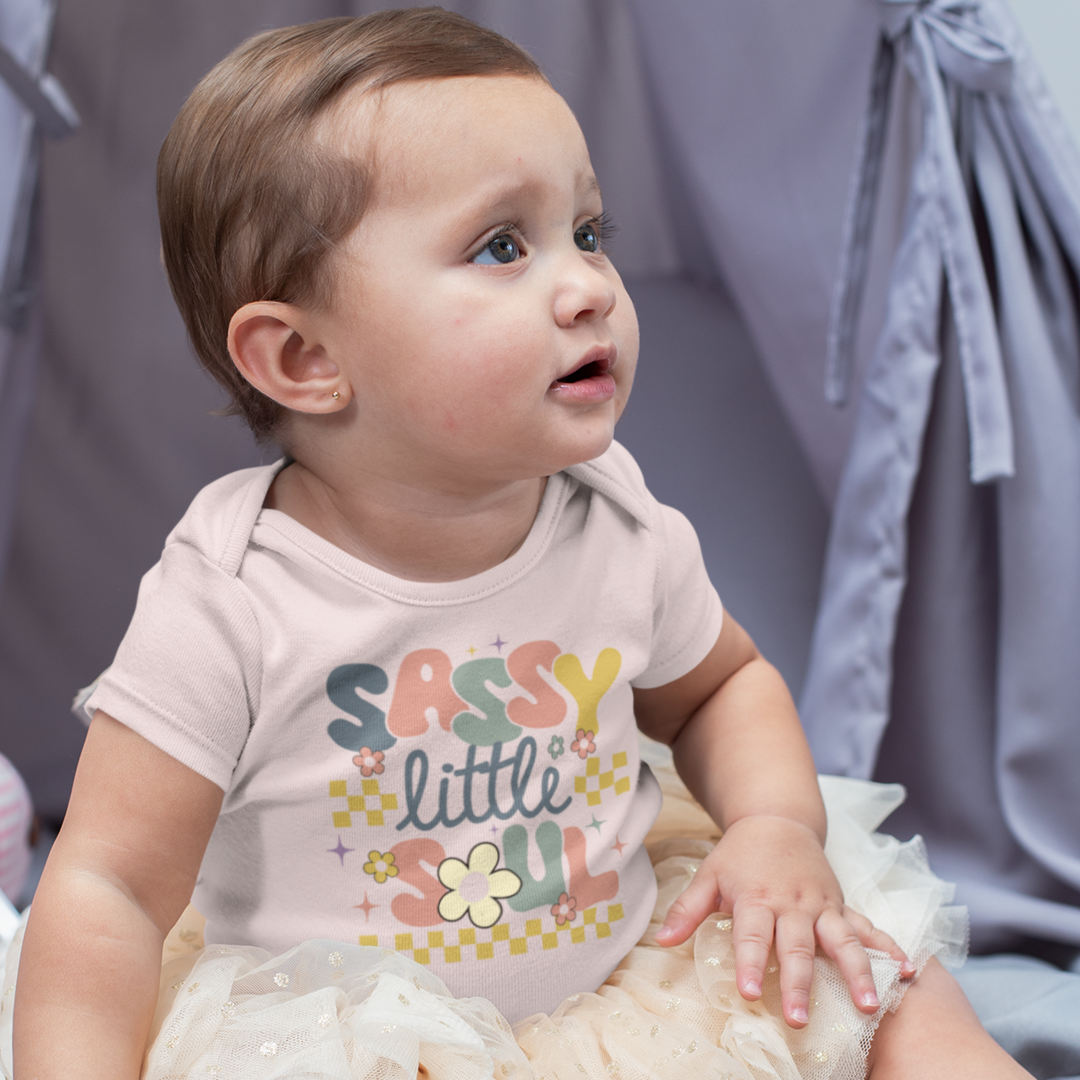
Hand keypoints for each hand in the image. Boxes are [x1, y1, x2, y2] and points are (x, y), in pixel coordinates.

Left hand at [652, 814, 913, 1026]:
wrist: (777, 819)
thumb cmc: (740, 854)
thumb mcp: (709, 875)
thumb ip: (688, 909)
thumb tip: (662, 941)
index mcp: (758, 898)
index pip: (753, 935)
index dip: (751, 963)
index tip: (751, 992)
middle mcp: (793, 904)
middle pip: (797, 947)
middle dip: (799, 984)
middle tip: (799, 1019)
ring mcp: (822, 906)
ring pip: (843, 941)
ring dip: (856, 973)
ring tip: (868, 1006)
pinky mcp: (841, 906)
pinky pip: (869, 928)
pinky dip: (890, 948)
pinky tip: (910, 971)